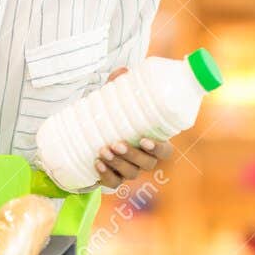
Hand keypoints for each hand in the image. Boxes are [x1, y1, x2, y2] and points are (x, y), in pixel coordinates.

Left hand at [94, 67, 174, 189]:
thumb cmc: (111, 117)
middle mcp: (143, 159)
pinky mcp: (112, 178)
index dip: (158, 148)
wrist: (89, 137)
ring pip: (130, 174)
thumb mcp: (114, 101)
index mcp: (151, 142)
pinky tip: (97, 164)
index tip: (144, 138)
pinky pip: (113, 183)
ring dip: (117, 163)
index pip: (165, 151)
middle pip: (147, 164)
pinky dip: (106, 175)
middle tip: (115, 143)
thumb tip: (123, 70)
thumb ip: (119, 86)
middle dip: (132, 155)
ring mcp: (128, 170)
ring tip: (102, 150)